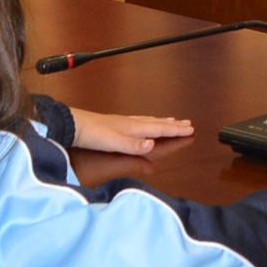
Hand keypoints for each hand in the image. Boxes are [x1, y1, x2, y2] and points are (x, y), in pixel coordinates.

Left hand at [68, 106, 194, 155]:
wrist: (75, 126)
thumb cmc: (94, 135)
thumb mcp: (114, 144)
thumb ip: (134, 146)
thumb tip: (152, 145)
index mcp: (135, 128)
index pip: (160, 129)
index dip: (176, 130)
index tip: (191, 129)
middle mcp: (132, 123)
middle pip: (158, 123)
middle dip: (174, 125)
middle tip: (188, 124)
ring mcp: (124, 122)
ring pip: (149, 121)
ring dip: (163, 121)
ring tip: (172, 120)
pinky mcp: (117, 124)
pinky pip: (140, 121)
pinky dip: (149, 121)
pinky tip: (145, 123)